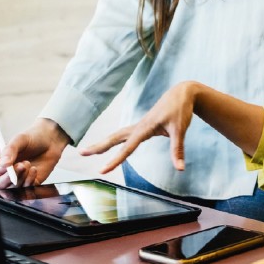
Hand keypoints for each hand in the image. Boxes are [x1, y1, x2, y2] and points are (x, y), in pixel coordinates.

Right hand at [0, 118, 69, 189]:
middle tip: (20, 166)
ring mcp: (17, 179)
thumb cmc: (32, 138)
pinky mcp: (29, 184)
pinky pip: (26, 190)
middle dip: (9, 178)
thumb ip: (9, 151)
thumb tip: (4, 164)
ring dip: (21, 177)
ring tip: (28, 163)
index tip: (5, 167)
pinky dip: (30, 181)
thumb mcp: (19, 140)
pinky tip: (34, 169)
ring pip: (12, 189)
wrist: (51, 141)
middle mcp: (5, 173)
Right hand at [79, 82, 197, 173]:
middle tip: (81, 153)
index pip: (127, 148)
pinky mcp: (143, 125)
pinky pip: (124, 135)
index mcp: (145, 128)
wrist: (182, 93)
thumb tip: (180, 169)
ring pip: (117, 135)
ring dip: (103, 143)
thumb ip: (178, 150)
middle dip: (98, 147)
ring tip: (89, 151)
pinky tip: (109, 145)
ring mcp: (140, 125)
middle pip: (114, 138)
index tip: (102, 171)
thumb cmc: (181, 110)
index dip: (115, 160)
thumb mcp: (180, 129)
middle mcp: (139, 126)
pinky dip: (114, 140)